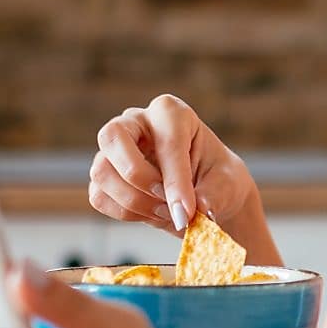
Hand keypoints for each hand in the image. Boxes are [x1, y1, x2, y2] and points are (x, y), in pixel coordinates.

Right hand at [88, 94, 257, 233]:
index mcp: (171, 112)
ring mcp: (115, 148)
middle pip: (112, 137)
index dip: (176, 180)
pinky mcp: (105, 175)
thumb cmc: (217, 178)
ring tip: (166, 213)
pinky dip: (125, 213)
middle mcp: (137, 122)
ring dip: (133, 202)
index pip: (166, 140)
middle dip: (138, 178)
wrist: (206, 192)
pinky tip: (151, 214)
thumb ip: (213, 195)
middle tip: (166, 204)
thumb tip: (199, 207)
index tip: (186, 213)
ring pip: (102, 172)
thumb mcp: (227, 184)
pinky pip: (99, 196)